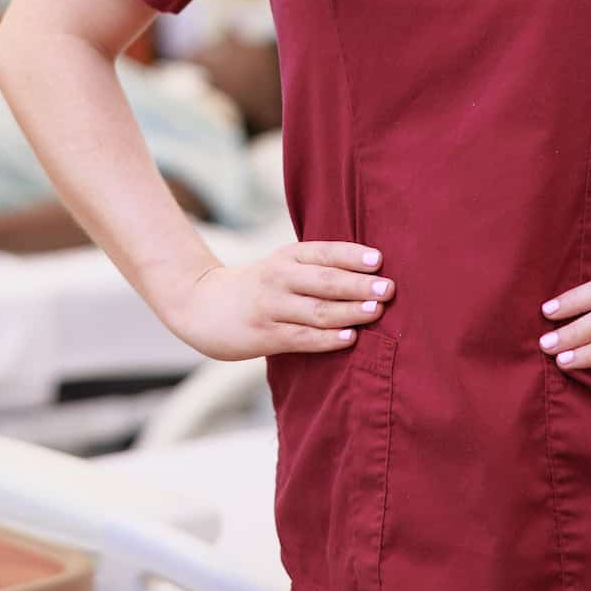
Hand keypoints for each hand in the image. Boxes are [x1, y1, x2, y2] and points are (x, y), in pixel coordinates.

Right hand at [162, 242, 392, 361]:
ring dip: (349, 311)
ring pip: (316, 310)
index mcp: (287, 256)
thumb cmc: (258, 287)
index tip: (379, 259)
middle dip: (358, 284)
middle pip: (324, 280)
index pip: (324, 252)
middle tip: (388, 288)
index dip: (352, 255)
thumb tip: (374, 273)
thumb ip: (317, 268)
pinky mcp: (264, 335)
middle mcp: (278, 277)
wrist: (201, 305)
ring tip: (376, 311)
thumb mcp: (282, 266)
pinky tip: (350, 338)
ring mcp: (270, 307)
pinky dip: (328, 338)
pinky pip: (302, 337)